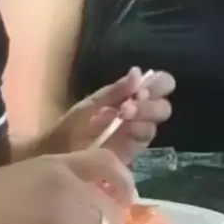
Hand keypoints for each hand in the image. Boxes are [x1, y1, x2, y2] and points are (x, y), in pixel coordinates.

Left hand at [44, 68, 174, 163]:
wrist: (59, 151)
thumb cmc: (74, 125)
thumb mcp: (91, 104)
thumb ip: (115, 91)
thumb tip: (138, 72)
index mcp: (132, 95)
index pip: (160, 84)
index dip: (159, 84)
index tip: (143, 88)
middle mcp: (140, 113)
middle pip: (163, 106)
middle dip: (150, 103)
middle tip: (134, 102)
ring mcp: (138, 132)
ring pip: (156, 122)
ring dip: (143, 113)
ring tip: (123, 113)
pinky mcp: (134, 150)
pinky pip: (145, 138)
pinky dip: (137, 130)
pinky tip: (126, 127)